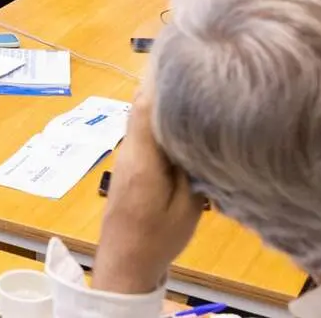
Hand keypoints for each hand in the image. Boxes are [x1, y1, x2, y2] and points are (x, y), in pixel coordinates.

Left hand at [92, 83, 203, 293]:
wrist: (125, 261)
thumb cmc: (157, 237)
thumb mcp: (186, 206)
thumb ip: (189, 166)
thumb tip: (195, 130)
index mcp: (141, 157)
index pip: (145, 107)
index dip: (160, 80)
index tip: (181, 59)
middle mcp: (129, 149)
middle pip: (142, 107)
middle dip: (163, 85)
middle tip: (192, 67)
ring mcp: (126, 156)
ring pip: (143, 119)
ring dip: (162, 103)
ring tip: (192, 88)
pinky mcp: (130, 165)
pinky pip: (144, 134)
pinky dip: (159, 122)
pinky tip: (181, 120)